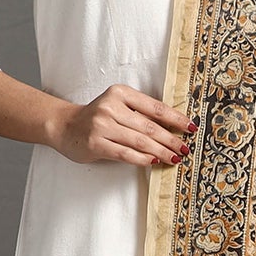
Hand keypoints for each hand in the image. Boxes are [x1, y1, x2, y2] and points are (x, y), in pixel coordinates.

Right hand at [52, 82, 194, 166]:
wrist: (64, 126)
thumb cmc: (96, 118)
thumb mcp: (118, 107)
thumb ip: (140, 114)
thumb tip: (172, 128)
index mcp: (120, 93)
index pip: (155, 107)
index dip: (176, 119)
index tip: (191, 128)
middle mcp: (111, 107)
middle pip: (150, 127)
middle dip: (171, 139)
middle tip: (185, 148)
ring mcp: (102, 125)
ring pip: (140, 141)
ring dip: (161, 151)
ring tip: (175, 158)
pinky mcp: (95, 143)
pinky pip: (125, 153)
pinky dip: (142, 159)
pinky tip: (154, 162)